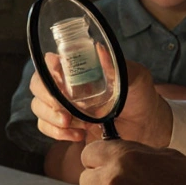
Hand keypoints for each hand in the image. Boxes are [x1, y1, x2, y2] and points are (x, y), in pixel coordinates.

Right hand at [30, 60, 172, 146]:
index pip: (49, 62)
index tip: (57, 79)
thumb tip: (99, 49)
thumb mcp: (135, 77)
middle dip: (45, 99)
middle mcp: (66, 84)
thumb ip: (118, 65)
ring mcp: (64, 106)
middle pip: (38, 86)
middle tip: (64, 111)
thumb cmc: (141, 95)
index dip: (46, 70)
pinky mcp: (66, 127)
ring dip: (50, 118)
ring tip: (72, 124)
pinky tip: (78, 135)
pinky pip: (48, 128)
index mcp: (79, 68)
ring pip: (39, 109)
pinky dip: (57, 133)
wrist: (146, 126)